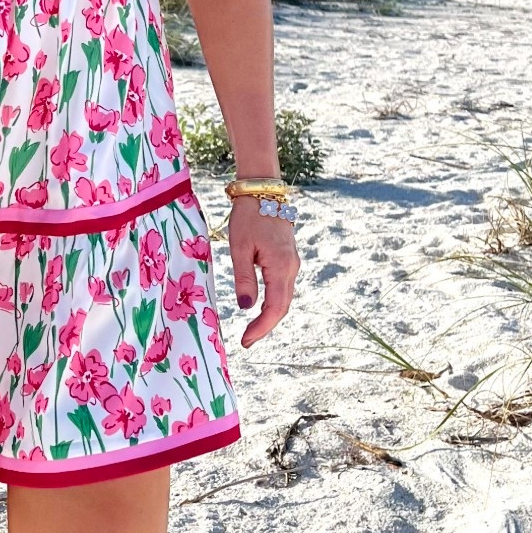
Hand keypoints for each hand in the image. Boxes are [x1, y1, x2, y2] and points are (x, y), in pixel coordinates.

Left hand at [229, 204, 298, 348]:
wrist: (263, 191)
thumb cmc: (248, 216)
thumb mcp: (239, 248)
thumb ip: (244, 278)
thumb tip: (246, 308)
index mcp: (281, 266)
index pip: (275, 307)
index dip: (262, 328)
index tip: (246, 341)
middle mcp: (291, 267)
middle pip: (283, 306)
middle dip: (265, 326)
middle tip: (246, 341)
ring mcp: (292, 263)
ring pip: (284, 297)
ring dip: (269, 315)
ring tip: (251, 330)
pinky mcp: (287, 258)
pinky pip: (282, 287)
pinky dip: (272, 302)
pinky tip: (259, 308)